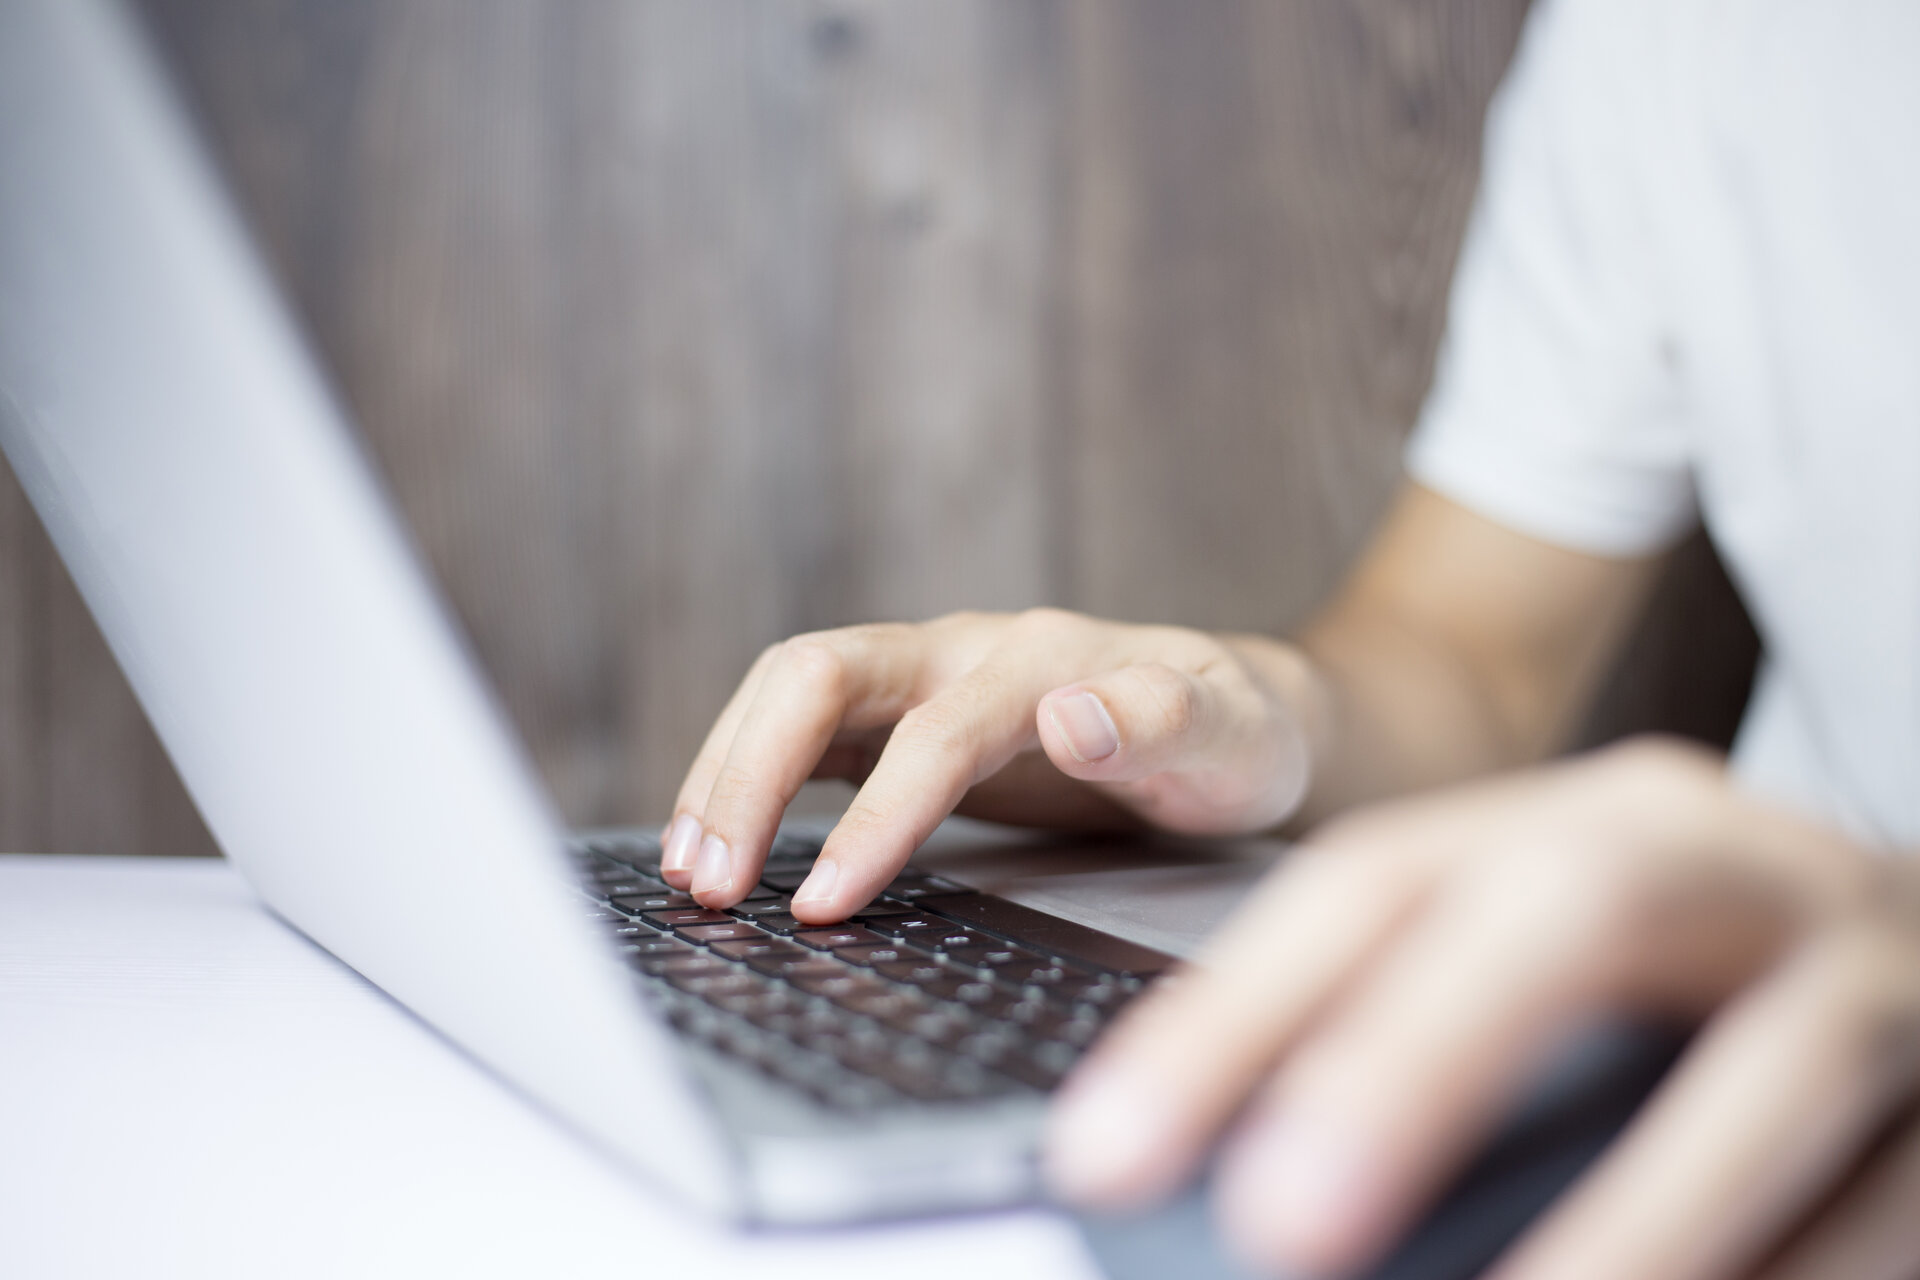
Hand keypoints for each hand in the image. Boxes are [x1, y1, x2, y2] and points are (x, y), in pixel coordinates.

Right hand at [657, 609, 1321, 918]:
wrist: (1237, 713)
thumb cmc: (1237, 732)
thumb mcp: (1234, 734)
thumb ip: (1168, 719)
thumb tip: (1073, 716)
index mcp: (1039, 656)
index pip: (931, 730)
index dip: (877, 816)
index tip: (825, 903)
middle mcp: (965, 650)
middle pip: (819, 674)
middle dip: (750, 773)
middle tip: (707, 884)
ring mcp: (926, 677)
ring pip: (791, 693)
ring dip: (729, 772)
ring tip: (690, 872)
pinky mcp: (903, 714)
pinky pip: (803, 730)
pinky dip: (748, 779)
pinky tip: (719, 847)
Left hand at [1046, 738, 1919, 1279]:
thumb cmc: (1704, 991)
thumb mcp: (1559, 973)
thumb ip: (1420, 1046)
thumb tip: (1240, 1191)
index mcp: (1581, 820)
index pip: (1372, 887)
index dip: (1231, 1021)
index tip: (1105, 1158)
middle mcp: (1725, 860)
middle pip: (1563, 912)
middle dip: (1414, 1064)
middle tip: (1279, 1224)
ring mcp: (1873, 963)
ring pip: (1767, 1073)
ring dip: (1633, 1226)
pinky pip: (1888, 1203)